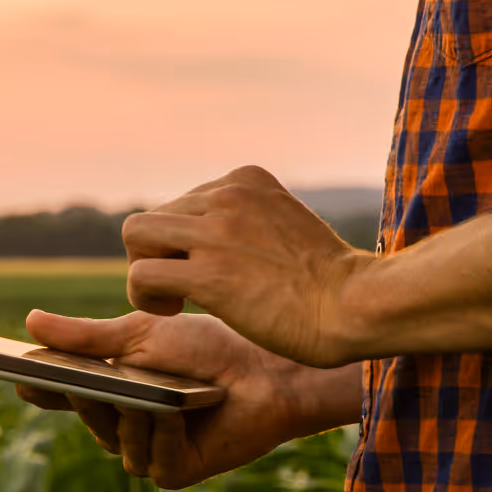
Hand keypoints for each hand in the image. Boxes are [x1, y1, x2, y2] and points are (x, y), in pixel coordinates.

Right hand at [16, 308, 361, 488]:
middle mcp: (128, 423)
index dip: (43, 389)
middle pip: (88, 419)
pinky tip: (176, 412)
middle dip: (88, 398)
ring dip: (130, 415)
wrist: (266, 369)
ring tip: (144, 393)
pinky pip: (150, 459)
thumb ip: (85, 337)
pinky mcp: (178, 471)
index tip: (19, 378)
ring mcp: (151, 450)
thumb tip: (30, 323)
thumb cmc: (207, 346)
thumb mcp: (138, 334)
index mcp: (115, 388)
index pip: (66, 394)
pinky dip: (160, 433)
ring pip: (117, 443)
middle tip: (80, 381)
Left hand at [121, 165, 375, 367]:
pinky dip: (144, 297)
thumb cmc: (329, 282)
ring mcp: (216, 232)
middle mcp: (227, 196)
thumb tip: (207, 244)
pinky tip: (174, 310)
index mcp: (246, 181)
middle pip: (153, 217)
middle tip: (180, 288)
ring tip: (172, 299)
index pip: (183, 201)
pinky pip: (142, 275)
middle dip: (157, 255)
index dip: (183, 241)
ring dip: (144, 271)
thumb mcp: (284, 225)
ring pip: (136, 236)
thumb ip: (246, 222)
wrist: (355, 305)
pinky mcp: (208, 274)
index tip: (206, 268)